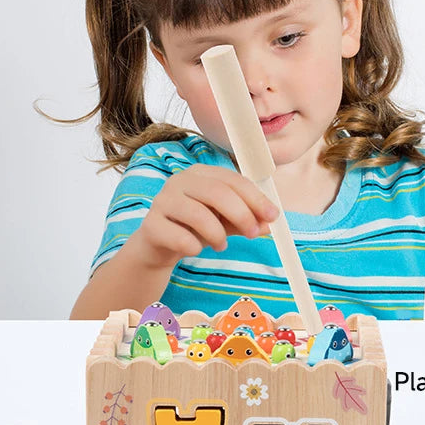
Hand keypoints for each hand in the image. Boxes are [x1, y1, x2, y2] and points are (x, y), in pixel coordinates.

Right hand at [132, 164, 278, 269]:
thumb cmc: (193, 229)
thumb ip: (245, 221)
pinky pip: (180, 237)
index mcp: (200, 174)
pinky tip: (195, 249)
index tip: (273, 216)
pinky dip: (194, 246)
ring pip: (198, 214)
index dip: (255, 198)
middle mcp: (179, 181)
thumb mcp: (224, 223)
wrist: (158, 247)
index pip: (232, 180)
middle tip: (253, 234)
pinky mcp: (152, 225)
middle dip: (241, 215)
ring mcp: (162, 201)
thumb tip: (269, 223)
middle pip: (217, 193)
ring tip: (222, 246)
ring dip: (218, 235)